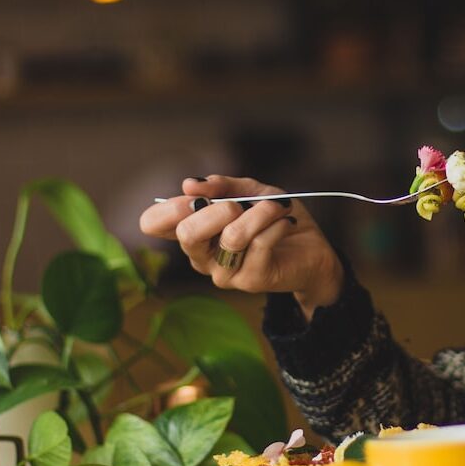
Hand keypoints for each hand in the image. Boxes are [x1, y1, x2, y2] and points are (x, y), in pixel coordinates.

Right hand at [138, 175, 343, 317]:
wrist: (311, 249)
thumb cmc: (274, 219)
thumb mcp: (249, 192)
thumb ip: (222, 185)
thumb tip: (189, 184)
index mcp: (193, 232)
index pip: (153, 224)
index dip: (168, 207)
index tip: (196, 196)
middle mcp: (201, 256)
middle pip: (187, 233)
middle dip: (217, 209)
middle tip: (239, 204)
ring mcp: (223, 273)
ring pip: (232, 236)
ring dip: (259, 213)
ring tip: (277, 206)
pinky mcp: (250, 281)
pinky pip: (260, 243)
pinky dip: (276, 224)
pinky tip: (286, 221)